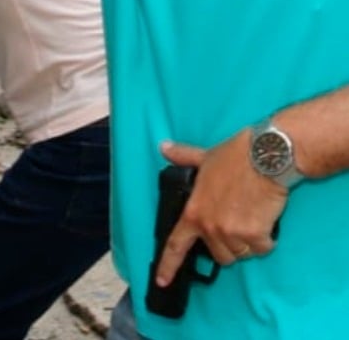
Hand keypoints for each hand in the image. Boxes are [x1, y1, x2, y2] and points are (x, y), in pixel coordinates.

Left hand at [155, 132, 286, 286]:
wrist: (265, 157)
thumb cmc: (234, 156)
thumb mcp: (204, 157)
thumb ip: (183, 157)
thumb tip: (164, 147)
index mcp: (193, 212)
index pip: (176, 244)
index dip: (167, 265)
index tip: (162, 281)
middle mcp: (210, 227)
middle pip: (219, 255)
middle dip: (227, 243)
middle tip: (235, 220)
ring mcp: (232, 233)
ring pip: (240, 254)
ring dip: (246, 242)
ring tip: (249, 216)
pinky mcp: (255, 236)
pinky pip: (261, 249)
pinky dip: (265, 240)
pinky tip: (264, 219)